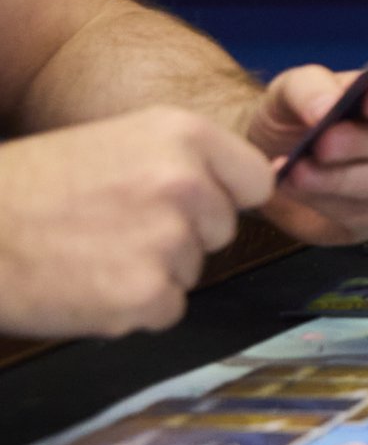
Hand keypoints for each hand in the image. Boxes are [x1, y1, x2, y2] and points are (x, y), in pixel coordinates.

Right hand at [0, 109, 272, 337]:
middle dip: (181, 236)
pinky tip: (85, 283)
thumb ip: (186, 161)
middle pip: (222, 230)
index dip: (224, 198)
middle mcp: (184, 182)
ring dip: (150, 270)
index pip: (256, 180)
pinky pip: (165, 309)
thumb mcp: (119, 143)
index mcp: (182, 135)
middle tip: (113, 226)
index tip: (191, 203)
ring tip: (90, 250)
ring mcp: (167, 240)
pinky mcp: (145, 294)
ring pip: (191, 270)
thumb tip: (257, 184)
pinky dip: (130, 307)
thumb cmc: (33, 187)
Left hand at [242, 60, 367, 245]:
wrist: (274, 157)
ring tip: (298, 172)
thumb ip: (310, 88)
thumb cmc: (298, 114)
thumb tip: (326, 108)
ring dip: (343, 179)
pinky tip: (298, 189)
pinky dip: (329, 203)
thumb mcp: (292, 87)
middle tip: (323, 144)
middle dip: (366, 143)